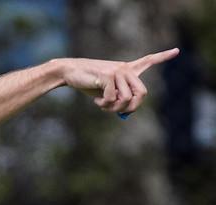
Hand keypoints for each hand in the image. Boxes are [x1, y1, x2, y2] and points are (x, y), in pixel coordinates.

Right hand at [57, 48, 179, 113]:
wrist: (70, 72)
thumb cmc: (88, 82)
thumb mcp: (106, 92)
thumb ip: (118, 99)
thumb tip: (126, 112)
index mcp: (127, 70)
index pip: (148, 60)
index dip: (163, 56)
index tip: (177, 50)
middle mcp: (125, 69)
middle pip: (142, 93)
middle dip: (131, 107)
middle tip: (117, 110)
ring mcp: (118, 71)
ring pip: (127, 99)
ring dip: (114, 108)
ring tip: (103, 105)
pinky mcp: (108, 76)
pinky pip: (113, 99)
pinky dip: (104, 104)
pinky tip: (97, 100)